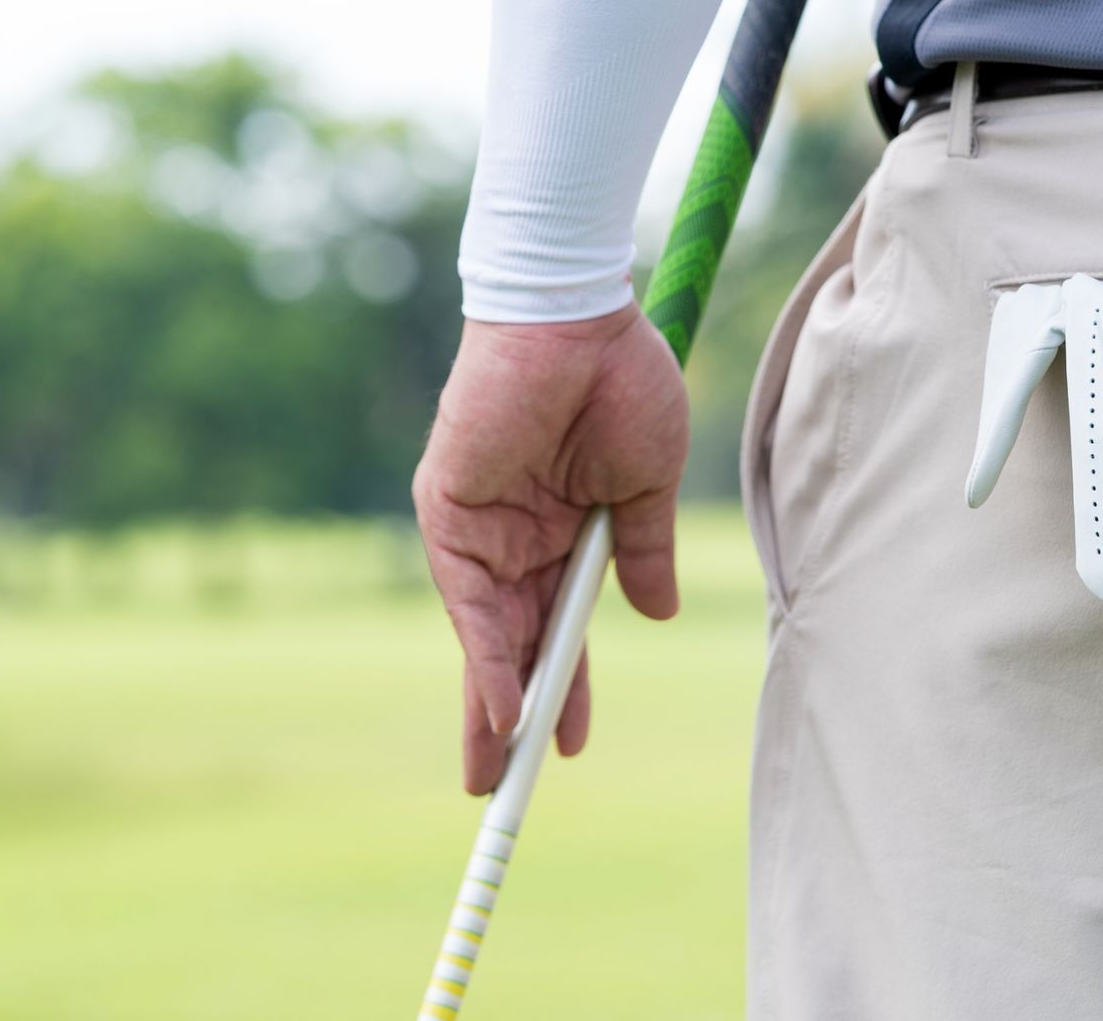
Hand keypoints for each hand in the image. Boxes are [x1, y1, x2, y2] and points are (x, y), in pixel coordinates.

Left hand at [413, 304, 688, 792]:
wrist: (576, 314)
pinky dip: (488, 656)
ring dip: (491, 706)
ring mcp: (479, 525)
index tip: (568, 745)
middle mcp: (513, 535)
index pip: (558, 626)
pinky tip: (504, 710)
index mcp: (562, 530)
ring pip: (487, 634)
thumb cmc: (619, 381)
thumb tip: (653, 616)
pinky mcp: (449, 509)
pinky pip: (471, 599)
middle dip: (508, 717)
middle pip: (513, 643)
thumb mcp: (646, 485)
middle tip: (499, 789)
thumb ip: (644, 553)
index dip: (562, 684)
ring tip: (494, 774)